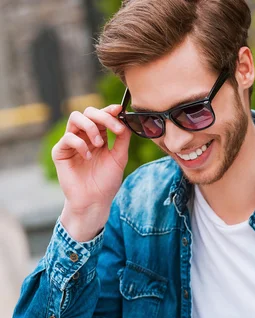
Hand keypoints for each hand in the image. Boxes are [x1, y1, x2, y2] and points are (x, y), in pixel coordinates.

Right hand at [52, 104, 131, 235]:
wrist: (94, 202)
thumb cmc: (106, 183)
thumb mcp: (119, 158)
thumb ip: (122, 139)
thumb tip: (125, 120)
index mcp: (98, 137)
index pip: (101, 116)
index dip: (109, 110)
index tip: (119, 110)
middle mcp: (84, 137)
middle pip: (88, 112)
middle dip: (102, 116)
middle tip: (114, 128)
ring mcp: (71, 143)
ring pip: (75, 118)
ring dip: (91, 127)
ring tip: (99, 144)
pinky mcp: (60, 152)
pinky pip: (68, 137)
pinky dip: (80, 144)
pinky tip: (88, 157)